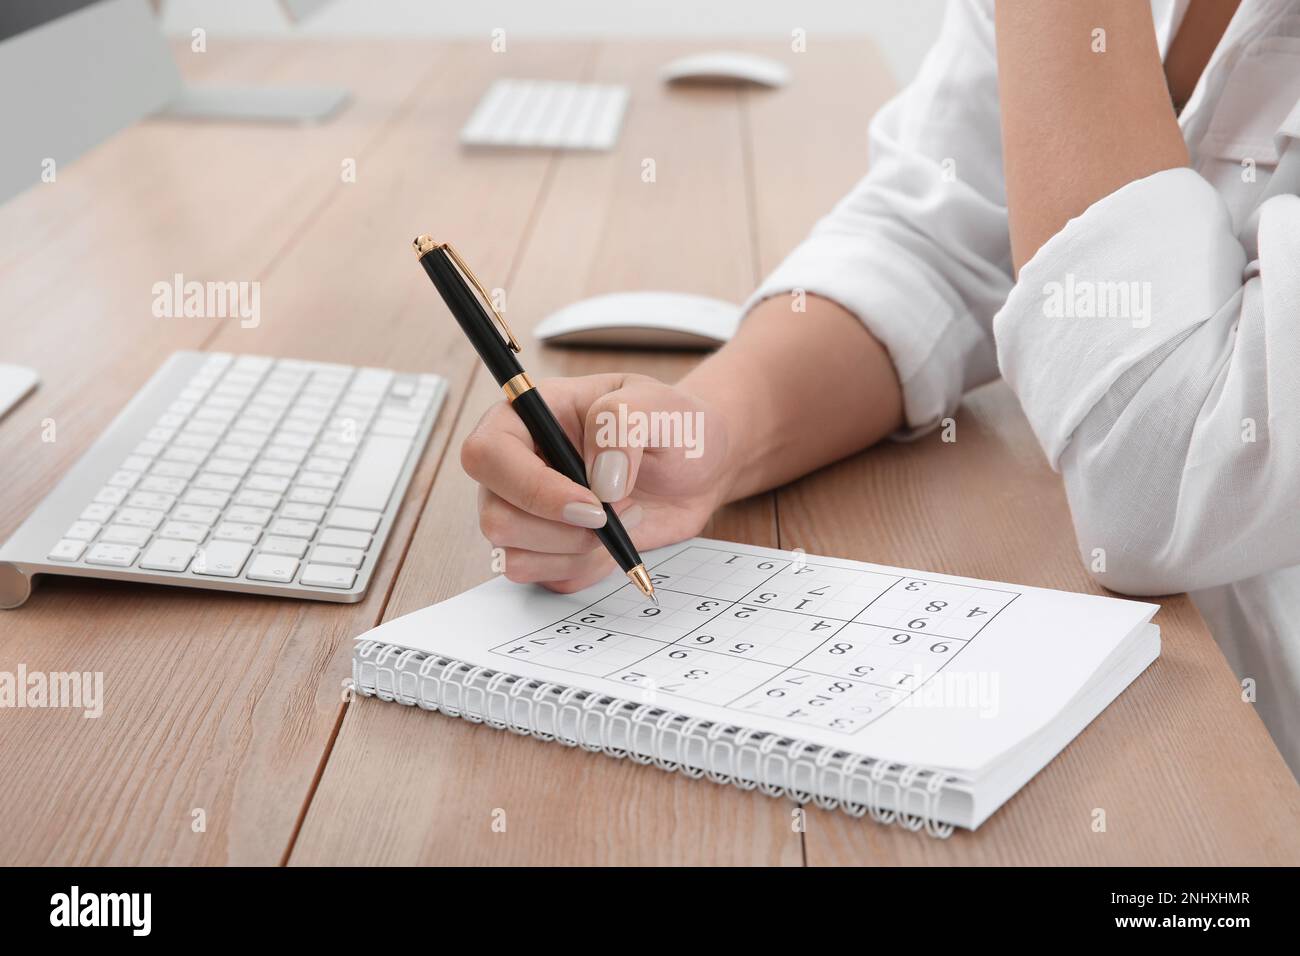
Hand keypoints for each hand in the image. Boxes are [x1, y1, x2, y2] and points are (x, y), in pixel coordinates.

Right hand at [461, 372, 731, 591]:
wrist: (696, 466)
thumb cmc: (670, 424)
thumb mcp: (658, 404)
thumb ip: (621, 424)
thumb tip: (598, 481)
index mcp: (525, 416)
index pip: (487, 456)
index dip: (533, 489)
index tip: (593, 505)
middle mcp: (514, 466)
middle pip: (496, 518)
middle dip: (563, 531)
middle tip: (619, 511)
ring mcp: (523, 511)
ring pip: (515, 558)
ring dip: (578, 551)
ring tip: (625, 517)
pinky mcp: (544, 549)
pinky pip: (546, 579)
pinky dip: (587, 568)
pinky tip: (617, 539)